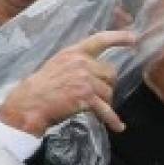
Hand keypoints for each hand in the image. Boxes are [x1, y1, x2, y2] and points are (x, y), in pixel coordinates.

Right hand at [0, 30, 135, 136]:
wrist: (30, 102)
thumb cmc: (42, 87)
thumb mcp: (58, 64)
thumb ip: (78, 63)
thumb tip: (100, 72)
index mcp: (74, 52)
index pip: (100, 40)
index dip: (118, 37)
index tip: (134, 38)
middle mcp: (81, 63)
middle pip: (110, 73)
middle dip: (106, 86)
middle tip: (95, 95)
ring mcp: (85, 79)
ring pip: (109, 92)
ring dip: (104, 102)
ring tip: (91, 107)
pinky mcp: (86, 97)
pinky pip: (106, 110)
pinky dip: (113, 120)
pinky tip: (118, 127)